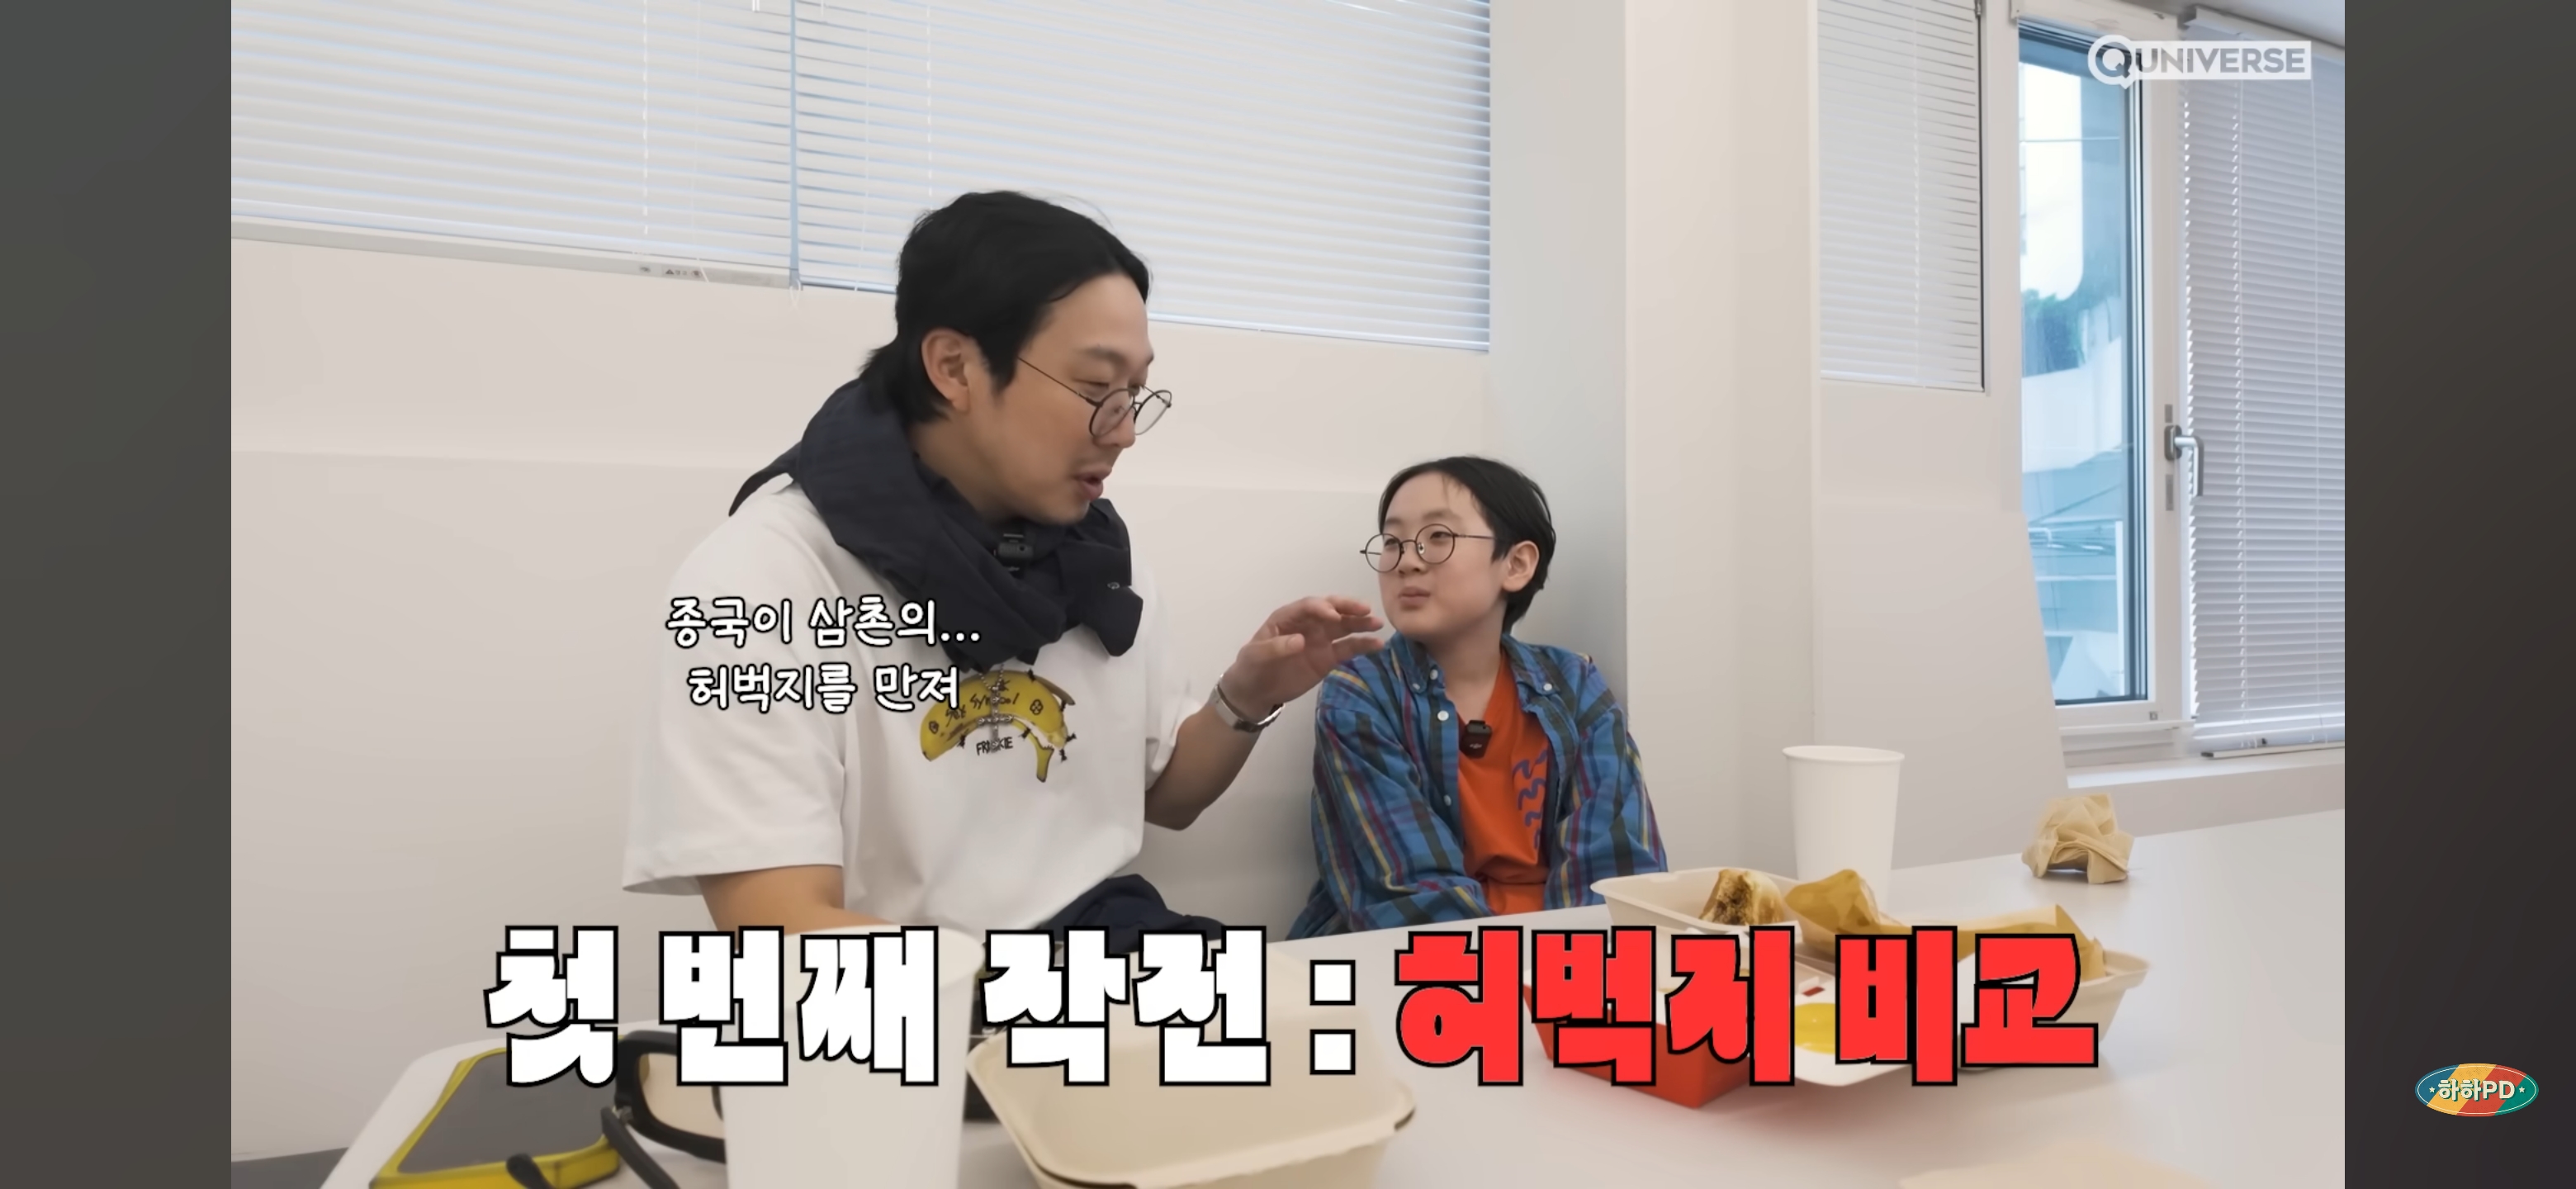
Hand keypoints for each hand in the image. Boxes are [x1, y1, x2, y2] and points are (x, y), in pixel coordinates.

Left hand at [1219, 596, 1386, 710]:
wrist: (1255, 692)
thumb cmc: (1252, 667)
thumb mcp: (1256, 656)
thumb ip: (1276, 647)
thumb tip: (1300, 641)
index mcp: (1288, 617)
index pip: (1309, 606)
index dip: (1322, 608)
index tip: (1333, 616)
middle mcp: (1308, 624)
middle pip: (1331, 610)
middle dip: (1347, 608)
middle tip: (1365, 610)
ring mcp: (1320, 640)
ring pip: (1344, 627)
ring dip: (1360, 624)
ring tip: (1377, 624)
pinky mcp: (1328, 658)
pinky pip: (1348, 649)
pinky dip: (1363, 646)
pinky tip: (1377, 644)